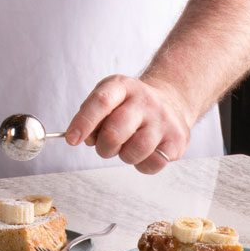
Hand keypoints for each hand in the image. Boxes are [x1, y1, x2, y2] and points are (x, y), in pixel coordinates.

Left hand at [65, 74, 192, 174]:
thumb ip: (91, 116)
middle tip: (106, 146)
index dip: (84, 122)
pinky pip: (152, 163)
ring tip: (128, 146)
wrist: (171, 101)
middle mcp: (145, 100)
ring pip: (134, 151)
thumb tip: (83, 137)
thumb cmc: (131, 105)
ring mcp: (163, 119)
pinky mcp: (177, 139)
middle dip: (103, 147)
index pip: (101, 101)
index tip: (72, 139)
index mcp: (122, 86)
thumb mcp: (110, 99)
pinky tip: (145, 152)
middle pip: (115, 131)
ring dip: (124, 156)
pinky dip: (142, 164)